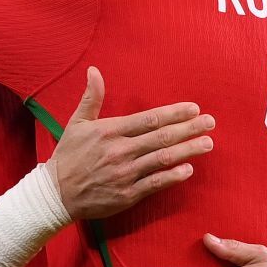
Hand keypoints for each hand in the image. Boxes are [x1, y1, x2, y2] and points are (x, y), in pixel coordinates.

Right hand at [46, 67, 213, 220]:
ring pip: (162, 159)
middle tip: (210, 122)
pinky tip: (189, 169)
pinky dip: (173, 176)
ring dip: (188, 150)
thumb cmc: (68, 156)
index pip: (149, 119)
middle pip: (162, 137)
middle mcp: (120, 151)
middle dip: (189, 129)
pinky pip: (155, 184)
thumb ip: (91, 97)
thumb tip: (94, 70)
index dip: (174, 113)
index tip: (194, 108)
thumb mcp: (76, 123)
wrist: (56, 194)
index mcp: (110, 131)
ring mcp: (125, 174)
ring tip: (207, 143)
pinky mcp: (126, 195)